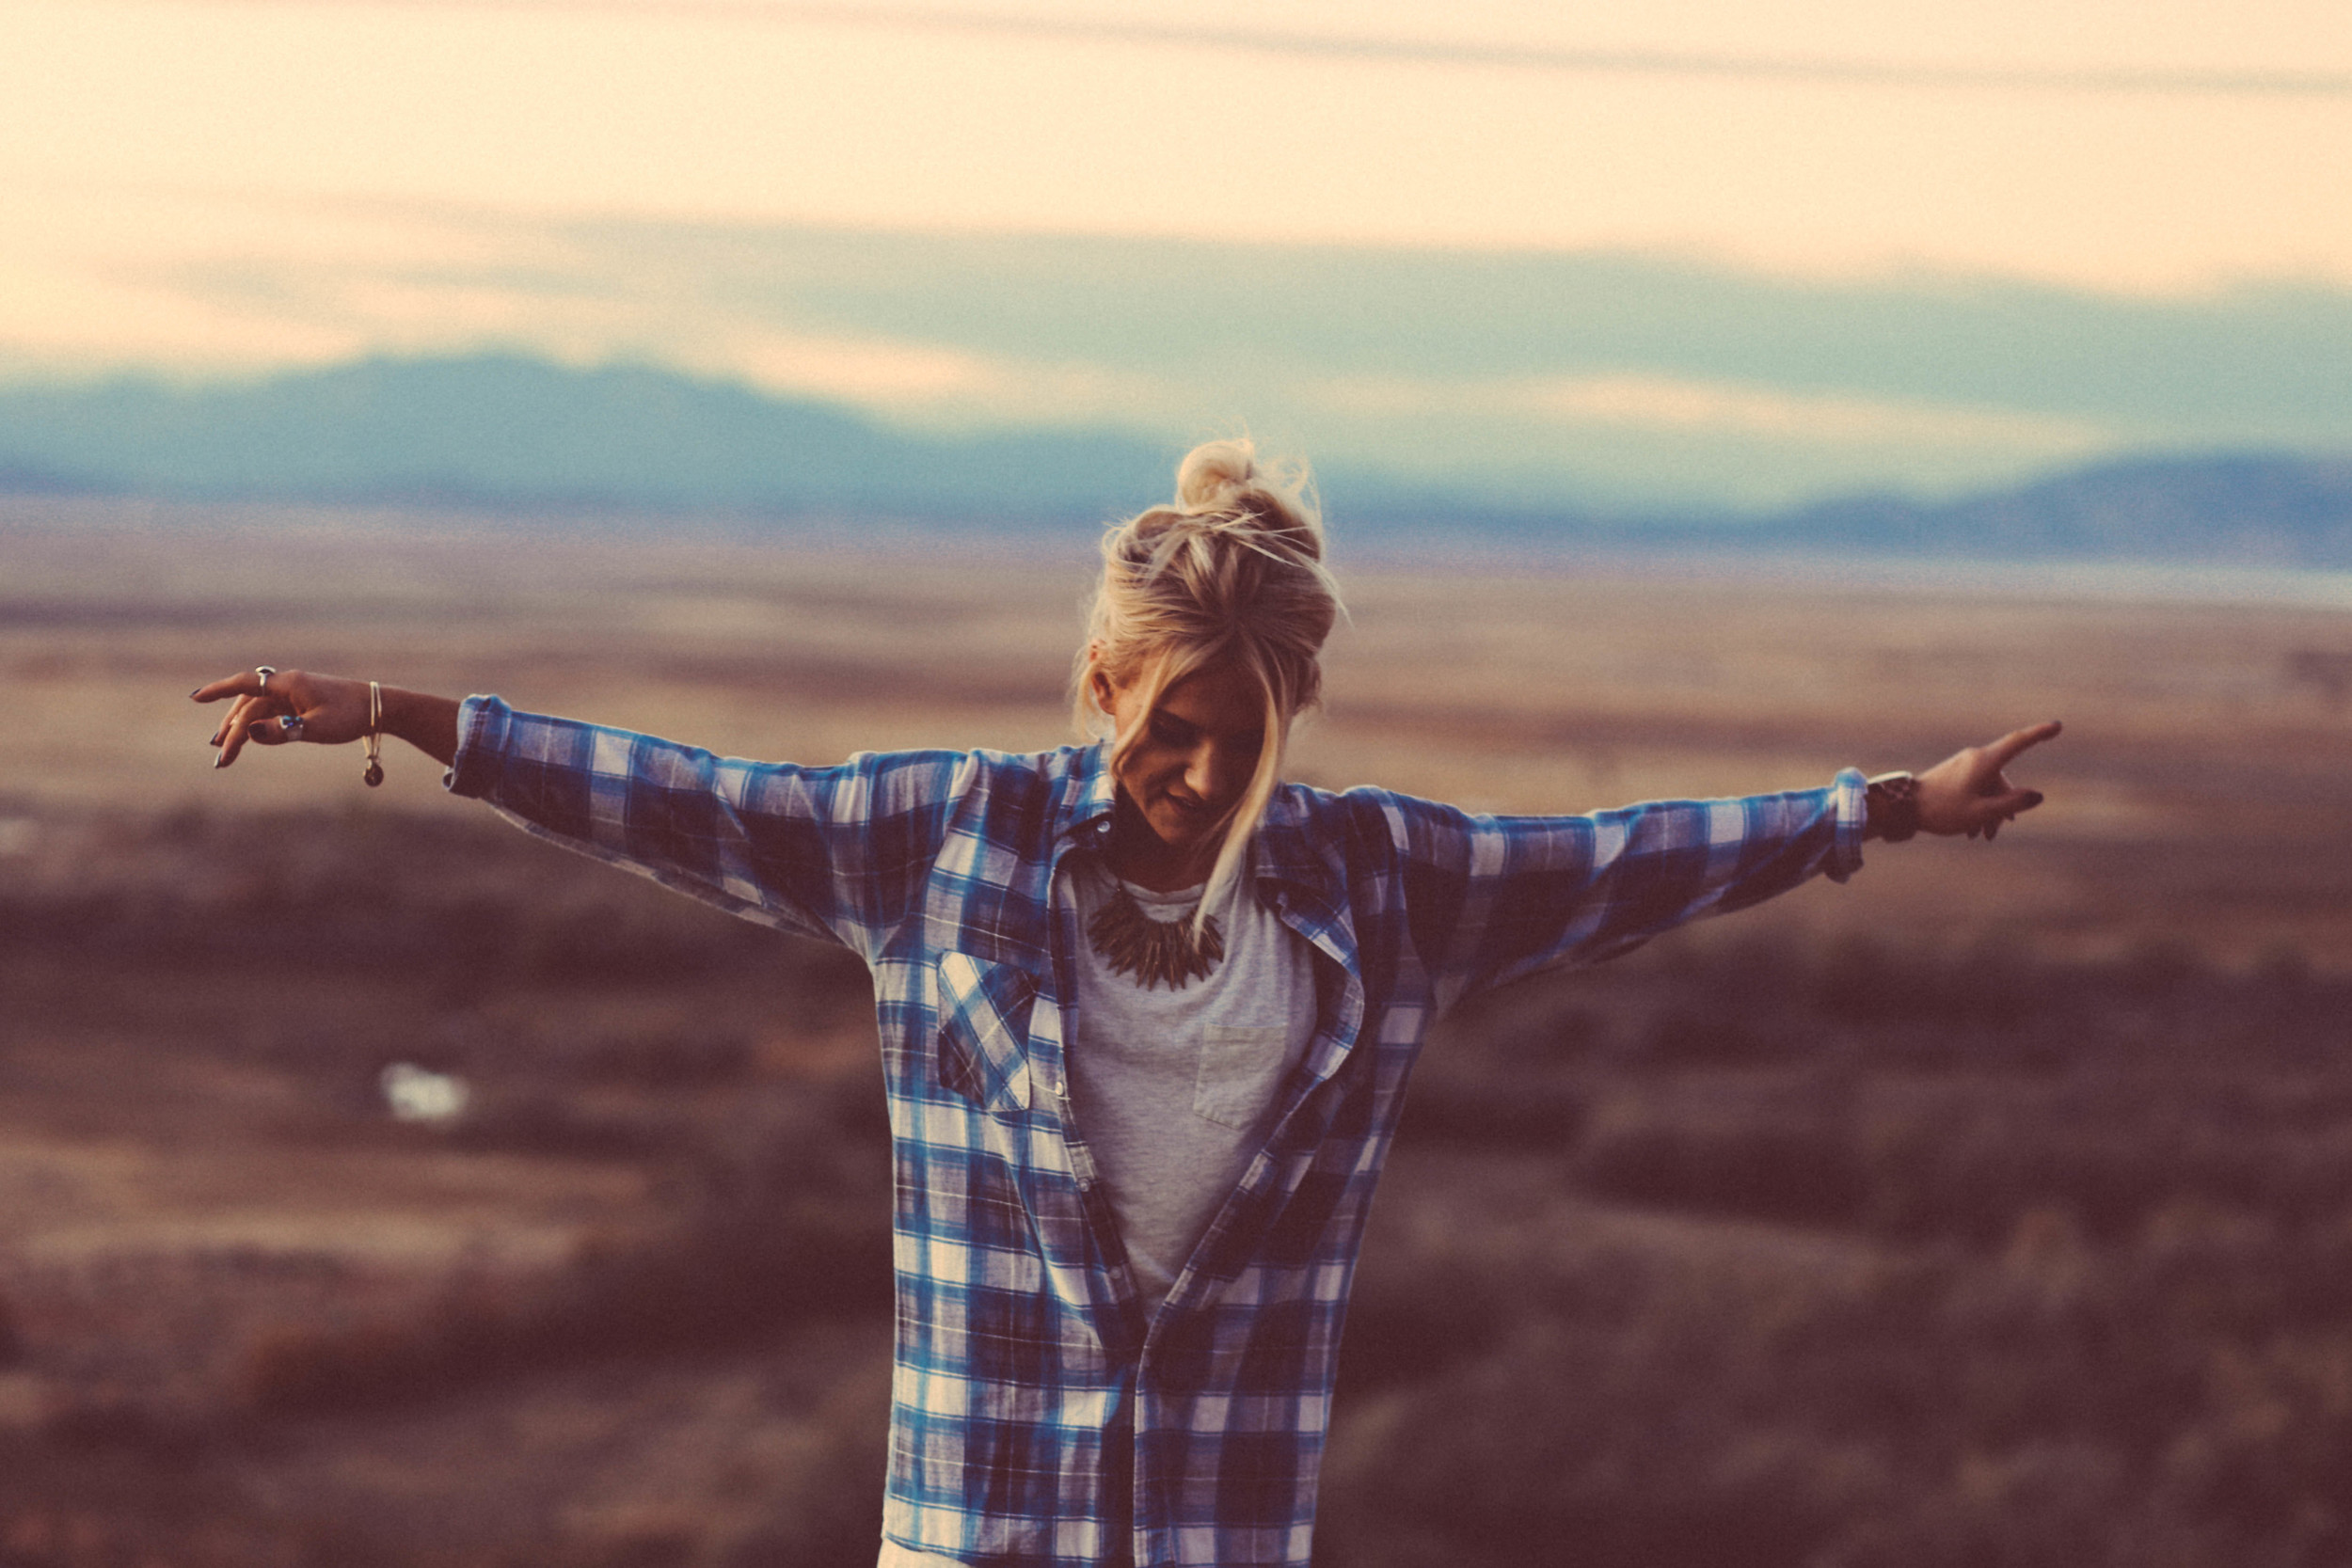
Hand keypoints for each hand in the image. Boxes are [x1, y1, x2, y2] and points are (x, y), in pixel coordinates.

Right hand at [191, 668, 373, 768]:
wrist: (380, 709)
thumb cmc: (351, 717)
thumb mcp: (318, 729)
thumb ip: (283, 732)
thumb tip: (249, 733)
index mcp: (289, 684)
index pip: (245, 684)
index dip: (218, 690)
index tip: (195, 699)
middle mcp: (287, 685)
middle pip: (248, 704)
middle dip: (231, 729)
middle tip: (220, 757)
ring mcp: (293, 693)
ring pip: (257, 709)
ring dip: (240, 727)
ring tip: (224, 750)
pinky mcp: (300, 703)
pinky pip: (269, 712)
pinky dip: (256, 725)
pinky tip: (249, 738)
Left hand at [1914, 720, 2061, 839]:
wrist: (1902, 807)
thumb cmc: (1941, 810)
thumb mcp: (1981, 812)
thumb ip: (2011, 804)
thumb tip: (2038, 796)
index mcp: (1984, 761)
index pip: (2018, 742)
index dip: (2040, 734)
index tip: (2057, 726)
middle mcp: (1975, 758)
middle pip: (2003, 779)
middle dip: (2005, 806)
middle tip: (1991, 835)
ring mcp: (1963, 765)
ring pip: (1989, 787)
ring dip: (1990, 811)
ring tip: (1980, 836)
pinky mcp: (1954, 773)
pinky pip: (1976, 788)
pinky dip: (1978, 806)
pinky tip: (1970, 830)